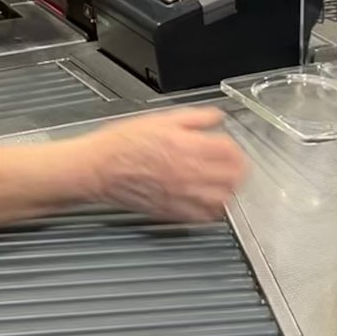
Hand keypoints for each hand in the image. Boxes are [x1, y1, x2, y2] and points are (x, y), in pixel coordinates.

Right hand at [83, 108, 248, 221]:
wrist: (99, 168)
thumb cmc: (124, 143)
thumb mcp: (162, 118)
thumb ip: (196, 118)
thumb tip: (217, 117)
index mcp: (188, 147)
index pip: (230, 152)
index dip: (235, 148)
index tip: (232, 147)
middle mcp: (189, 174)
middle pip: (232, 178)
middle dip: (237, 169)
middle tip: (233, 165)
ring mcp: (182, 196)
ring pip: (223, 200)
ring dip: (229, 191)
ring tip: (224, 183)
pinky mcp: (173, 212)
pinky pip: (204, 217)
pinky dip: (213, 210)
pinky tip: (209, 200)